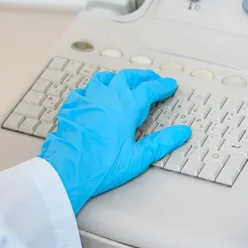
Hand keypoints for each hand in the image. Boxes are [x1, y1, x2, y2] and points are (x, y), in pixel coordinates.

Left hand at [39, 69, 190, 213]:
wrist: (67, 170)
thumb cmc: (101, 166)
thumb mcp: (138, 158)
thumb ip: (161, 142)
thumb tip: (181, 132)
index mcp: (126, 107)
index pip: (149, 89)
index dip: (162, 86)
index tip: (170, 85)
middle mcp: (107, 97)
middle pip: (128, 77)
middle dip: (143, 76)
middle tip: (152, 79)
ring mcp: (88, 98)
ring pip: (105, 78)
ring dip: (118, 77)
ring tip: (125, 81)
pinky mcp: (72, 106)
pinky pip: (85, 89)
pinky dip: (94, 89)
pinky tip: (95, 95)